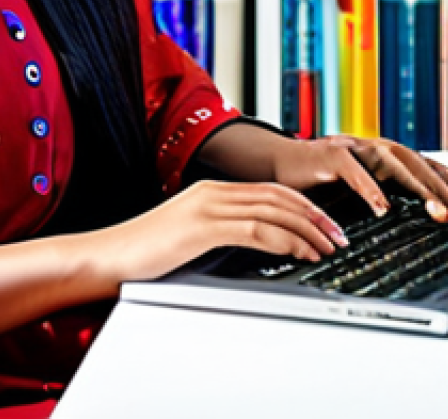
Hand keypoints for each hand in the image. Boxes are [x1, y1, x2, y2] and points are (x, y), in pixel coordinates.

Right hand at [91, 179, 349, 285]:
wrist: (108, 256)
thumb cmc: (144, 253)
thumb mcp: (189, 237)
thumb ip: (218, 233)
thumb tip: (253, 245)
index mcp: (211, 192)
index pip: (268, 191)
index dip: (302, 205)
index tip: (324, 223)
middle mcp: (213, 192)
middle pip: (277, 196)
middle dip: (314, 214)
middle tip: (339, 233)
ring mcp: (207, 207)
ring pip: (272, 210)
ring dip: (306, 229)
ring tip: (327, 246)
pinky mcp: (202, 226)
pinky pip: (255, 229)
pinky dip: (284, 239)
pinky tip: (299, 251)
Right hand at [273, 135, 447, 222]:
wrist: (275, 166)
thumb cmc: (316, 182)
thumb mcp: (355, 193)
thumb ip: (383, 199)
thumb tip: (418, 216)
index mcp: (379, 156)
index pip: (422, 164)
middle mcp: (370, 148)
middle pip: (414, 161)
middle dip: (443, 185)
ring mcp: (350, 147)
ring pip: (393, 160)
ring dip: (419, 186)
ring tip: (439, 211)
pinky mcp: (327, 154)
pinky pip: (353, 169)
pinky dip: (370, 188)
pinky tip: (383, 207)